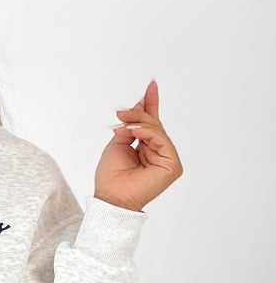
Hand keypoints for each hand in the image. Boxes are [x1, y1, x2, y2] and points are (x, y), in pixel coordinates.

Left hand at [94, 79, 182, 211]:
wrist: (110, 196)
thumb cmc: (111, 176)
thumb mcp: (118, 142)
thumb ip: (130, 125)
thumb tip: (138, 106)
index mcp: (147, 148)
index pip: (151, 124)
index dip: (151, 105)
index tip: (151, 85)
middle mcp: (159, 153)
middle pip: (154, 125)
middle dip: (139, 113)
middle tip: (121, 112)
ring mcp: (167, 159)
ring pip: (158, 131)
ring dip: (139, 124)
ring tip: (123, 124)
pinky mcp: (172, 166)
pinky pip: (161, 140)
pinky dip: (146, 133)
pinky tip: (132, 132)